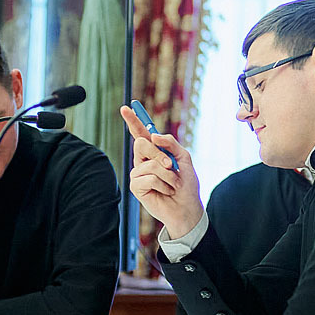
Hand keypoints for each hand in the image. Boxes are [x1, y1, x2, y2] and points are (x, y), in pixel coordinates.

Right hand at [120, 105, 203, 237]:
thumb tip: (153, 135)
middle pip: (141, 143)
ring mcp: (138, 173)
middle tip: (172, 165)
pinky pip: (149, 178)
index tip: (126, 107)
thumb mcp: (184, 157)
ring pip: (149, 163)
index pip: (140, 132)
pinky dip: (163, 184)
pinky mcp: (136, 187)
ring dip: (168, 174)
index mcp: (154, 151)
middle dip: (160, 154)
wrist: (188, 206)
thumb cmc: (187, 183)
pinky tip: (166, 191)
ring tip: (173, 183)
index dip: (133, 120)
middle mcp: (143, 160)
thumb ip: (170, 143)